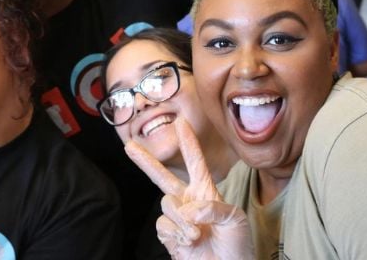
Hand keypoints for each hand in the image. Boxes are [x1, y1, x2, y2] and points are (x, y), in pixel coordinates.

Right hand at [125, 117, 252, 258]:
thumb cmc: (237, 245)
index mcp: (206, 190)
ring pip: (166, 204)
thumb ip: (214, 207)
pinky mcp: (169, 235)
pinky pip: (163, 225)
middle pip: (162, 176)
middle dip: (146, 161)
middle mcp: (188, 200)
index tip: (181, 121)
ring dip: (182, 220)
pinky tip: (188, 243)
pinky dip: (176, 234)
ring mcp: (177, 217)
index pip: (195, 161)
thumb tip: (190, 208)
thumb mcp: (235, 219)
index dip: (188, 142)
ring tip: (197, 234)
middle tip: (129, 145)